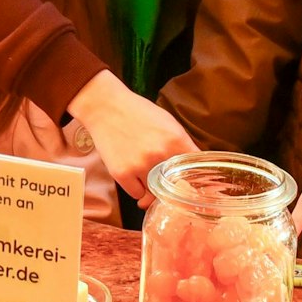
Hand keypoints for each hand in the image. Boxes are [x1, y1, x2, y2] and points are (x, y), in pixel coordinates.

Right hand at [67, 69, 195, 207]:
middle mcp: (160, 155)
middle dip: (172, 187)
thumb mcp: (168, 123)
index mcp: (176, 141)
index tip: (194, 185)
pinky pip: (137, 194)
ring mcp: (140, 166)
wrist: (105, 107)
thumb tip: (194, 167)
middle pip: (175, 187)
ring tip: (146, 174)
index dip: (196, 180)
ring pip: (155, 194)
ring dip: (152, 189)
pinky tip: (133, 176)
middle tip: (166, 183)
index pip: (196, 171)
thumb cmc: (138, 112)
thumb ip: (182, 144)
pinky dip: (136, 188)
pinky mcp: (122, 173)